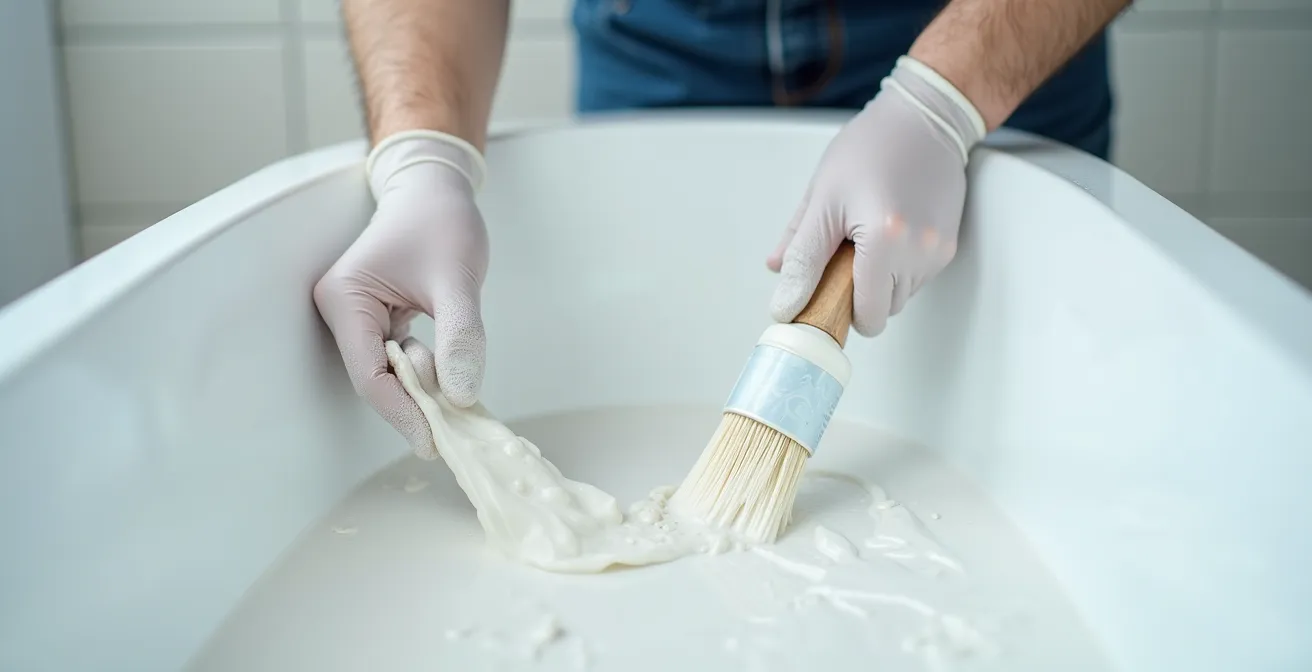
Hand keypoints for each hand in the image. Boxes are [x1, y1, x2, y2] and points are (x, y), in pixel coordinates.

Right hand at [313, 130, 489, 457]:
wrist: (437, 188)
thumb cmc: (442, 221)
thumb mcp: (457, 278)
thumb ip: (461, 335)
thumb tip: (462, 395)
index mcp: (345, 299)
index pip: (370, 375)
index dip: (404, 412)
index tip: (437, 441)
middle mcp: (342, 311)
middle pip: (377, 380)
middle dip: (417, 403)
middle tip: (459, 426)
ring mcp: (359, 318)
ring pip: (390, 374)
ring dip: (425, 388)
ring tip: (461, 395)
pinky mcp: (379, 321)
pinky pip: (401, 361)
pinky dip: (428, 373)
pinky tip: (453, 376)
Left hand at [767, 56, 986, 336]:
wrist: (923, 119)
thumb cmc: (869, 149)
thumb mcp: (822, 199)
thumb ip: (801, 255)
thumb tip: (785, 300)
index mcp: (884, 241)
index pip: (867, 316)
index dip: (841, 310)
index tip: (824, 294)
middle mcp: (919, 251)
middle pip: (884, 311)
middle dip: (859, 293)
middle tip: (842, 254)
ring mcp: (938, 250)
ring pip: (901, 296)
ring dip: (879, 280)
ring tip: (866, 236)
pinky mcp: (949, 244)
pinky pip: (916, 277)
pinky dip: (898, 266)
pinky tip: (889, 231)